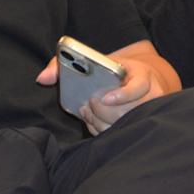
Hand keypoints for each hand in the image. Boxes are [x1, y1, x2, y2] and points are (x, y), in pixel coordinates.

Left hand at [37, 40, 181, 133]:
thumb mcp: (99, 59)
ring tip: (88, 109)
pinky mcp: (139, 126)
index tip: (103, 98)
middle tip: (90, 102)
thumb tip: (43, 78)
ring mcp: (147, 114)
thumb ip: (66, 63)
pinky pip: (118, 134)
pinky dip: (101, 128)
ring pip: (121, 125)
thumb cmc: (114, 70)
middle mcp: (150, 96)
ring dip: (99, 120)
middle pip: (127, 111)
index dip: (121, 95)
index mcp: (142, 75)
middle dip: (102, 110)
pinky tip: (92, 119)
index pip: (137, 87)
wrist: (142, 79)